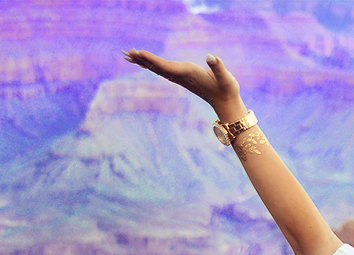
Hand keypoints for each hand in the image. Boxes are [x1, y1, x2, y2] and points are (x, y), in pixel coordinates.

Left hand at [122, 49, 244, 119]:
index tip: (139, 52)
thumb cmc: (227, 89)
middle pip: (157, 67)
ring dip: (143, 62)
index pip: (167, 66)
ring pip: (157, 69)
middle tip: (126, 53)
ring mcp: (180, 78)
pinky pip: (162, 70)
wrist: (226, 103)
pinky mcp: (181, 78)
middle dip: (142, 60)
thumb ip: (218, 67)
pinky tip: (143, 62)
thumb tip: (211, 56)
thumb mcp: (225, 78)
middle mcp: (181, 76)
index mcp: (189, 73)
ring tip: (128, 55)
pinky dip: (151, 64)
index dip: (153, 59)